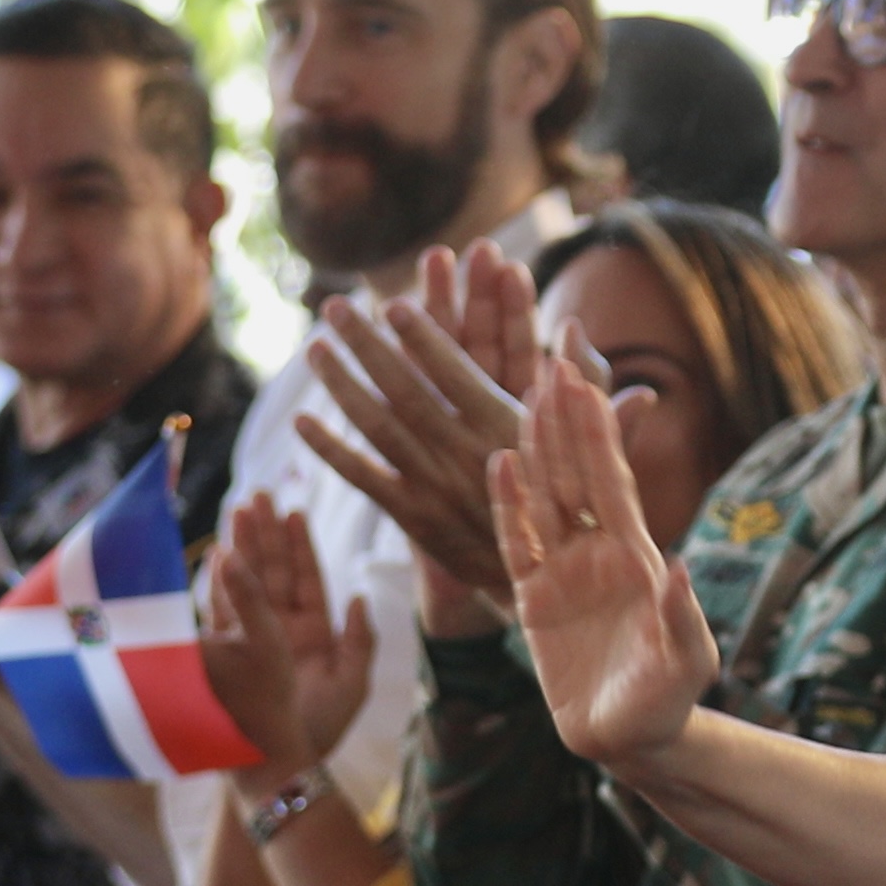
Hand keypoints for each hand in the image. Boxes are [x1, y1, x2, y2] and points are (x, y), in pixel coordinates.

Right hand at [191, 496, 375, 772]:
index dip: (299, 545)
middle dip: (266, 533)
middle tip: (258, 494)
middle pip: (274, 571)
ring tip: (236, 511)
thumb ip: (359, 642)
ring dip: (241, 548)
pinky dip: (218, 582)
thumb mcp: (350, 687)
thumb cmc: (317, 731)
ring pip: (247, 583)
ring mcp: (253, 639)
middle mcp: (282, 631)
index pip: (306, 578)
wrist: (277, 766)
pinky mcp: (226, 652)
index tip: (292, 510)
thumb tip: (358, 598)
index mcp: (315, 633)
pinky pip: (221, 607)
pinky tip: (214, 555)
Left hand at [293, 244, 541, 593]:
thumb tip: (571, 326)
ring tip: (314, 348)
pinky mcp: (413, 517)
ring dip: (340, 385)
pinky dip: (330, 450)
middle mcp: (463, 454)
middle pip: (404, 389)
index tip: (393, 303)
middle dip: (366, 344)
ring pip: (377, 427)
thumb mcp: (583, 443)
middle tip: (334, 307)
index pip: (455, 372)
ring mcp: (433, 486)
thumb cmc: (564, 501)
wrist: (544, 581)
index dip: (423, 336)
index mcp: (505, 429)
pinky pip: (364, 478)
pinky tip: (301, 422)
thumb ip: (576, 385)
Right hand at [491, 346, 715, 759]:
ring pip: (545, 497)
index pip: (611, 481)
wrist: (633, 740)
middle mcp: (599, 552)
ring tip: (522, 393)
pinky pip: (515, 542)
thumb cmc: (669, 702)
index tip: (581, 381)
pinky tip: (497, 463)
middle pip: (576, 473)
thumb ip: (680, 618)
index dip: (596, 431)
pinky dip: (507, 504)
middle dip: (564, 420)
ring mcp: (564, 571)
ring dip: (535, 447)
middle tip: (550, 361)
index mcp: (636, 556)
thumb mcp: (685, 663)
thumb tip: (677, 568)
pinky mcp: (533, 599)